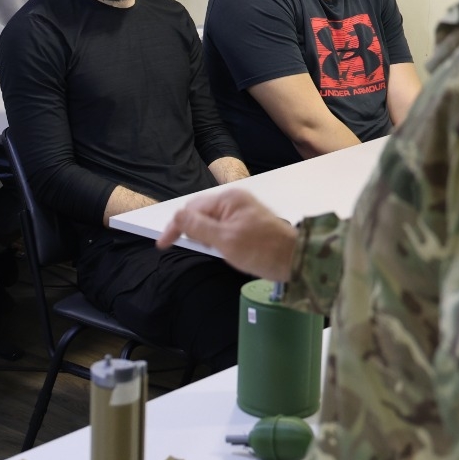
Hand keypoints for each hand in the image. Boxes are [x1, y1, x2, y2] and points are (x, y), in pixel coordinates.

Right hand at [156, 189, 295, 282]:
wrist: (295, 260)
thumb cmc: (263, 251)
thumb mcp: (225, 241)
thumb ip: (198, 227)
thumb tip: (177, 216)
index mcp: (228, 199)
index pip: (191, 209)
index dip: (175, 226)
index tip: (162, 244)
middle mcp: (234, 199)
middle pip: (200, 212)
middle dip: (195, 232)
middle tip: (205, 249)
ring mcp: (242, 209)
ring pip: (211, 221)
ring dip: (208, 237)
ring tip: (221, 251)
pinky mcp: (247, 220)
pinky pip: (223, 226)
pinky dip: (219, 238)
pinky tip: (228, 249)